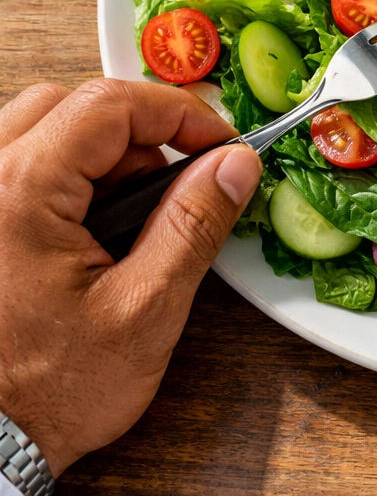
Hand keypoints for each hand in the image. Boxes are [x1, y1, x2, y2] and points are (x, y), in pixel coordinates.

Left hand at [0, 79, 262, 476]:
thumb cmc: (48, 393)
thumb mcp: (145, 309)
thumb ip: (194, 223)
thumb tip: (235, 165)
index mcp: (19, 193)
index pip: (111, 105)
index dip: (180, 115)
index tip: (221, 147)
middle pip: (71, 103)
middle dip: (138, 131)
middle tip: (177, 178)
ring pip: (41, 126)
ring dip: (100, 152)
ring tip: (132, 212)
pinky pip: (21, 161)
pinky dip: (67, 174)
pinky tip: (91, 227)